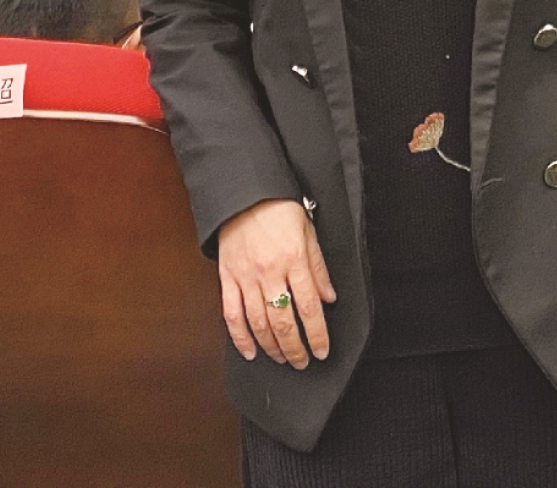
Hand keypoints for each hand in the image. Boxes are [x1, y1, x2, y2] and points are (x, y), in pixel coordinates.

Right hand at [218, 198, 335, 368]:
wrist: (246, 194)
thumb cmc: (280, 209)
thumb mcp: (309, 232)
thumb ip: (318, 268)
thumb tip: (328, 298)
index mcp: (294, 260)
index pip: (309, 307)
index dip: (317, 334)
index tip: (322, 350)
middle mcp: (270, 273)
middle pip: (284, 322)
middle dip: (295, 348)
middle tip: (303, 362)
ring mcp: (246, 278)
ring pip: (259, 323)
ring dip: (272, 347)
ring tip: (283, 359)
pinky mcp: (228, 278)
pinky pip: (232, 315)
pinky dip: (240, 337)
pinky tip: (250, 351)